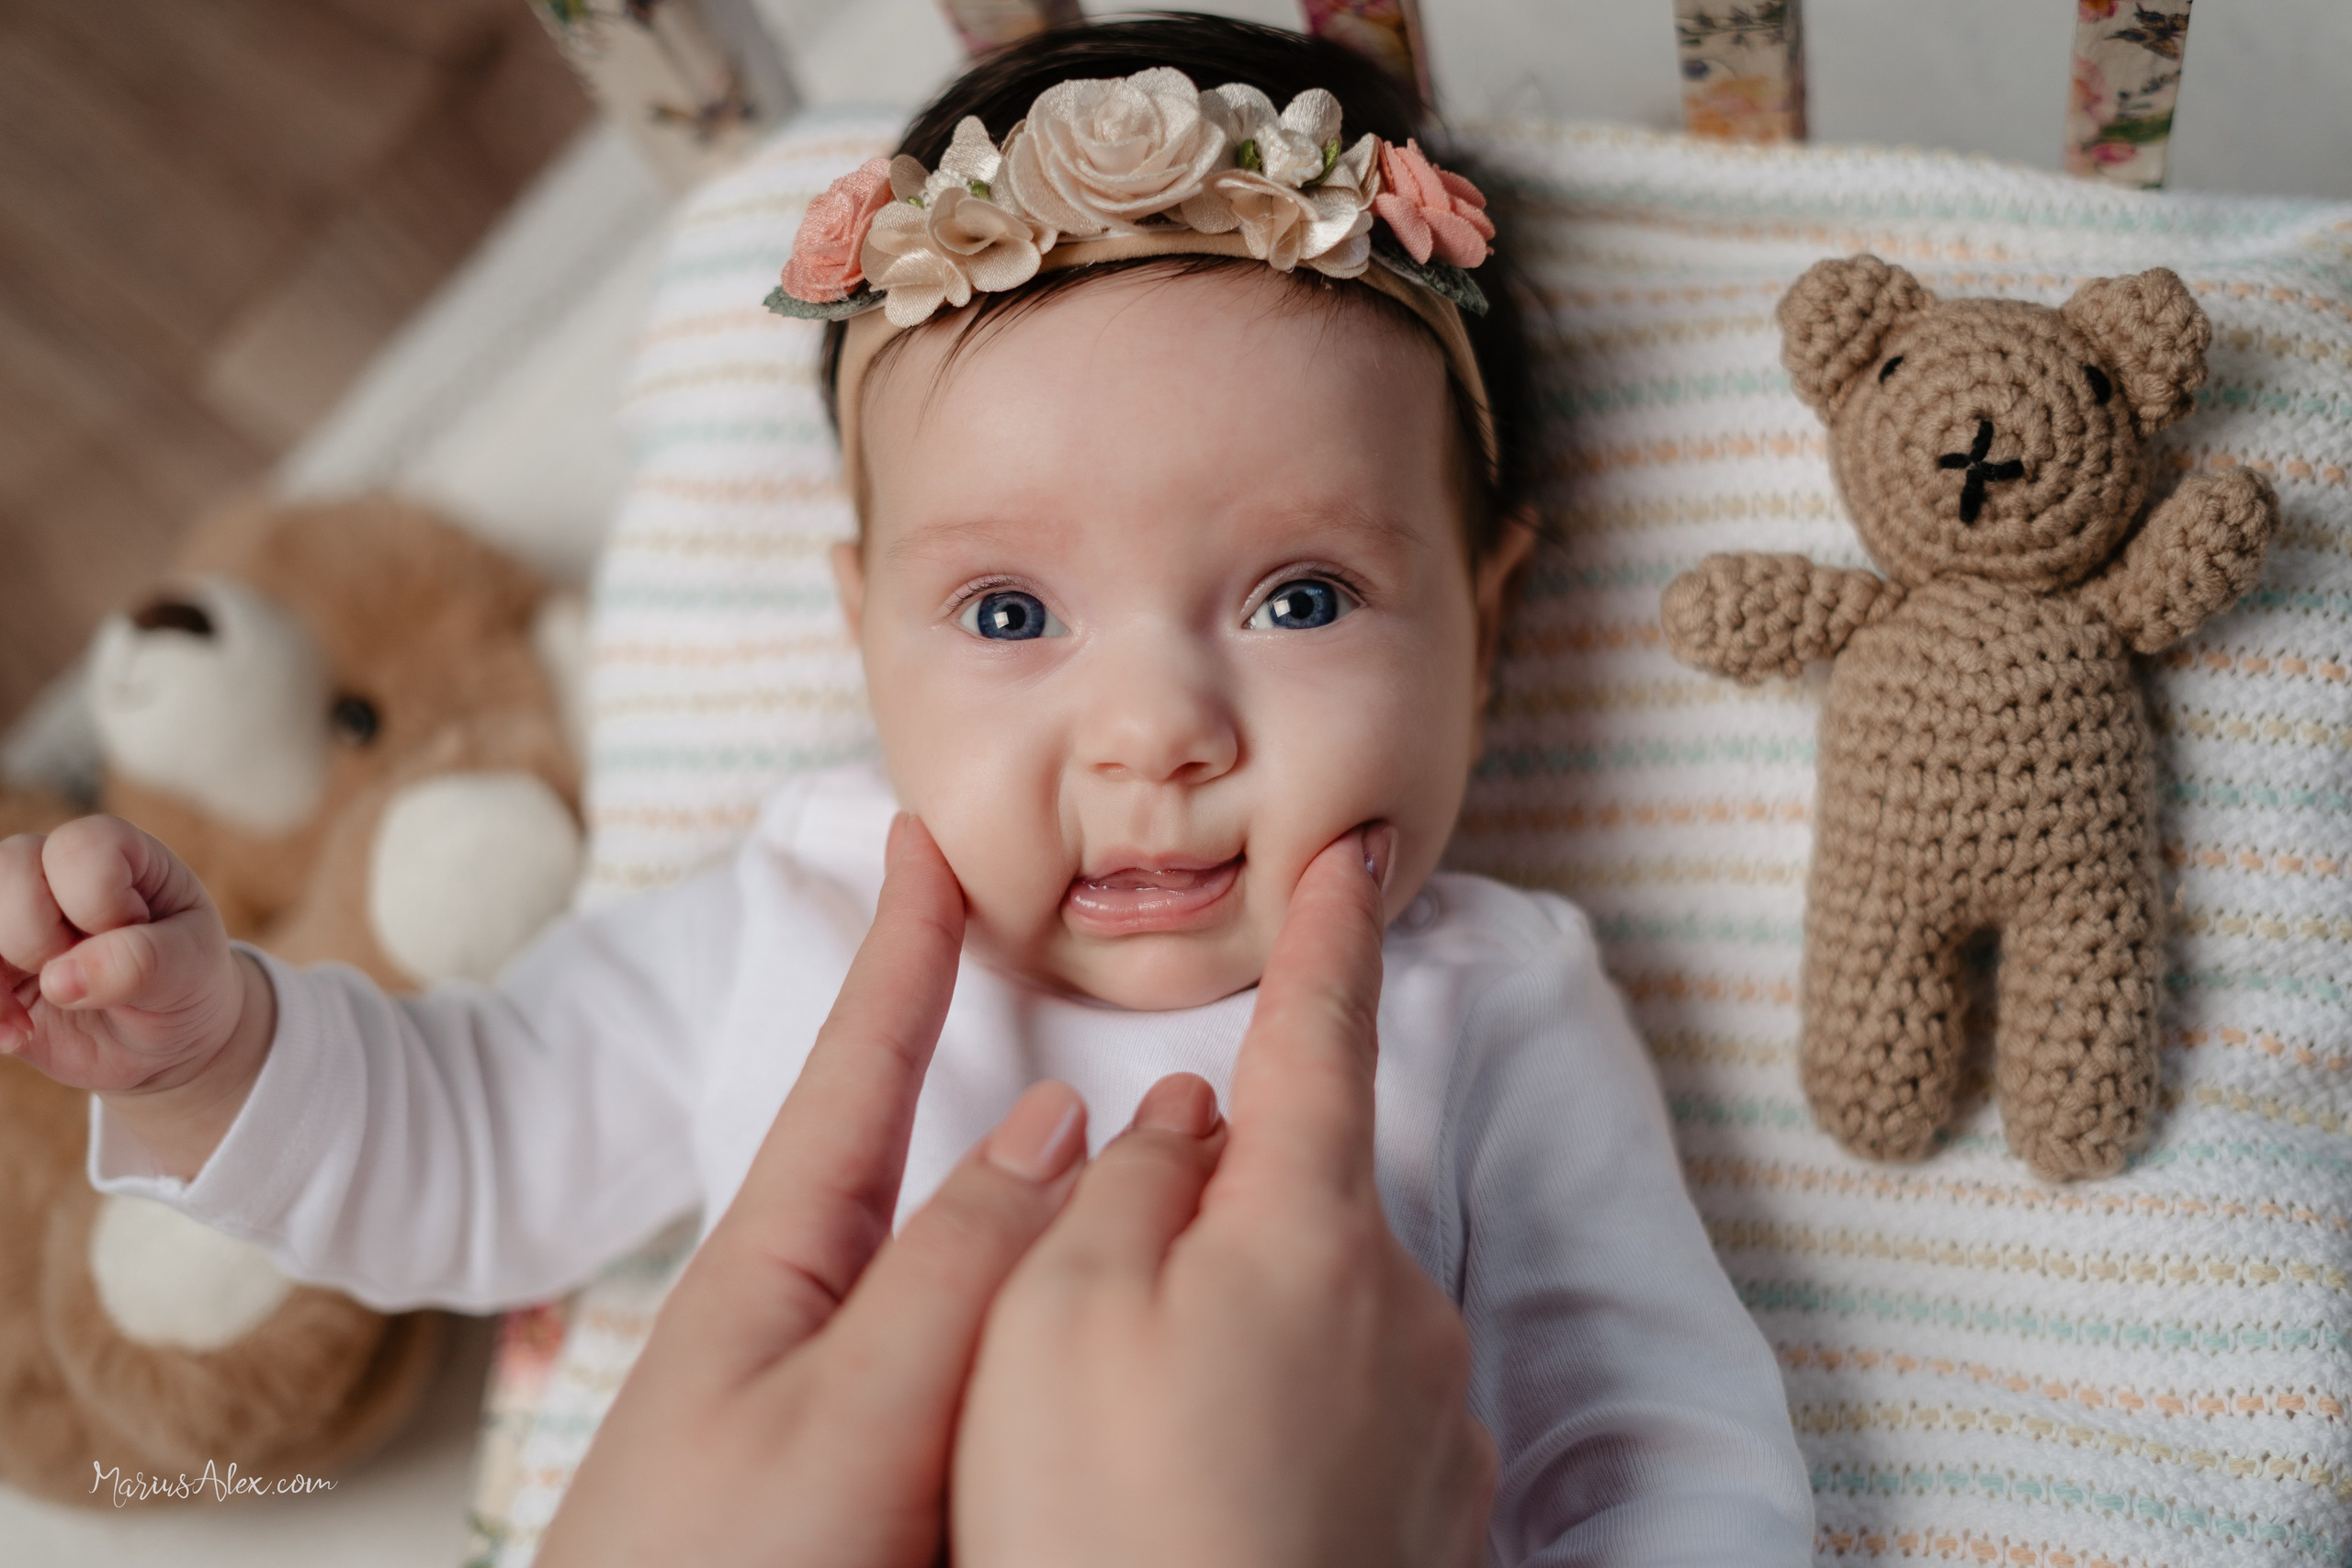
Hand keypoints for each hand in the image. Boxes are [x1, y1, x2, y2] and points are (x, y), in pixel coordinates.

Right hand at [0, 816, 269, 1175]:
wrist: (165, 1040)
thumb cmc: (185, 984)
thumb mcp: (189, 970)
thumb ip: (140, 962)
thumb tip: (60, 979)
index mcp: (117, 852)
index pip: (79, 849)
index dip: (101, 904)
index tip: (136, 934)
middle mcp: (53, 871)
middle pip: (10, 871)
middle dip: (44, 938)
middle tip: (92, 974)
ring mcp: (14, 916)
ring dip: (0, 978)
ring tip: (47, 1013)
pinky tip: (18, 1037)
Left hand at [536, 816, 1090, 1567]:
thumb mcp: (839, 1415)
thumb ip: (953, 1271)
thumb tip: (1056, 1129)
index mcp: (777, 1270)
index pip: (856, 1071)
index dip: (901, 952)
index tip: (925, 839)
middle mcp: (818, 1318)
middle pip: (923, 1155)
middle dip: (987, 1057)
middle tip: (1063, 969)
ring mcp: (858, 1400)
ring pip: (976, 1260)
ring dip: (1052, 1192)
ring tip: (1130, 1134)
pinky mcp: (898, 1478)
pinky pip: (995, 1357)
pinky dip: (1057, 1307)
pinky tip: (1105, 1312)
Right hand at [953, 828, 1496, 1567]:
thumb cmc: (1105, 1522)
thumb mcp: (1053, 1319)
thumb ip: (1126, 1187)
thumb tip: (1187, 1118)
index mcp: (1305, 1231)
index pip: (1320, 1038)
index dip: (1327, 935)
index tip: (1353, 854)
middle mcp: (1400, 1309)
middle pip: (1300, 1199)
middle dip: (1215, 1217)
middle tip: (1097, 1336)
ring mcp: (1435, 1421)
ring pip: (1320, 1317)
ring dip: (1238, 1340)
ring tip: (1137, 1456)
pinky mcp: (1440, 1516)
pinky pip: (1351, 1418)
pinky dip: (1281, 1430)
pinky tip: (1207, 1508)